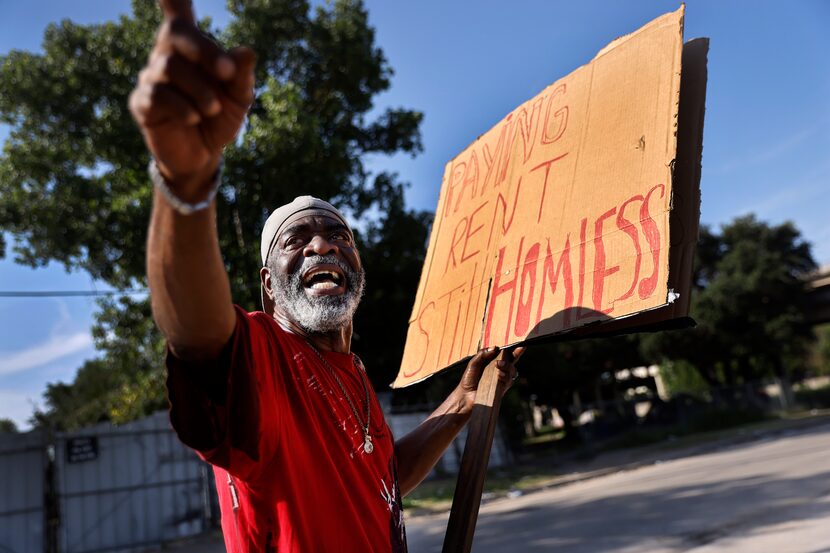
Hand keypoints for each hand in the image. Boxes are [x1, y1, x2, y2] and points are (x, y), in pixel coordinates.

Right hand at [128, 0, 255, 198]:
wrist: (204, 156)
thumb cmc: (220, 118)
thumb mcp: (239, 99)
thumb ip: (242, 76)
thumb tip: (246, 52)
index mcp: (191, 48)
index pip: (178, 11)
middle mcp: (167, 55)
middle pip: (175, 32)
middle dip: (203, 49)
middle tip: (227, 71)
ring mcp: (151, 78)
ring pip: (168, 66)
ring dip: (199, 88)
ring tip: (213, 108)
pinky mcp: (142, 103)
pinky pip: (157, 94)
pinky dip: (181, 106)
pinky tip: (194, 118)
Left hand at [456, 346, 524, 411]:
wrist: (465, 395)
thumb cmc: (469, 379)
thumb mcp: (473, 363)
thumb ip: (482, 354)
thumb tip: (495, 347)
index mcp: (493, 363)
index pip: (506, 355)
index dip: (515, 350)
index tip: (521, 345)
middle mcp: (500, 371)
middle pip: (512, 362)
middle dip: (515, 356)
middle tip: (502, 356)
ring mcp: (502, 380)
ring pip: (512, 371)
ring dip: (507, 366)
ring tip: (498, 365)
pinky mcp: (502, 389)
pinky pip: (508, 381)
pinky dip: (505, 376)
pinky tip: (499, 375)